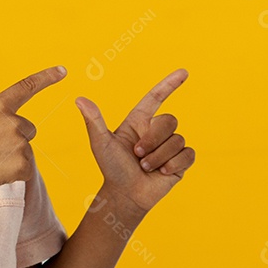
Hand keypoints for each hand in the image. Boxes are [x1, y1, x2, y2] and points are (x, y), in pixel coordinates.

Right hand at [0, 61, 66, 194]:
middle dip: (15, 136)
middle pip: (28, 128)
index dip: (46, 78)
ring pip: (27, 148)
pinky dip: (15, 173)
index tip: (63, 70)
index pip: (26, 87)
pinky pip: (27, 169)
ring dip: (14, 155)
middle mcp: (13, 123)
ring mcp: (19, 144)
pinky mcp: (23, 165)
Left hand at [75, 69, 193, 216]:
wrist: (125, 195)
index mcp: (139, 121)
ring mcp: (170, 146)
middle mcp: (156, 131)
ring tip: (145, 167)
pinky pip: (187, 154)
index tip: (183, 72)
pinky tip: (161, 173)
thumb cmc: (112, 169)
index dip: (169, 84)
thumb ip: (94, 121)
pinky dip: (173, 164)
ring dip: (158, 157)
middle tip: (137, 155)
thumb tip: (79, 99)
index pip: (156, 97)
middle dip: (152, 140)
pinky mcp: (181, 161)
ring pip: (177, 140)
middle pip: (169, 121)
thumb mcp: (101, 143)